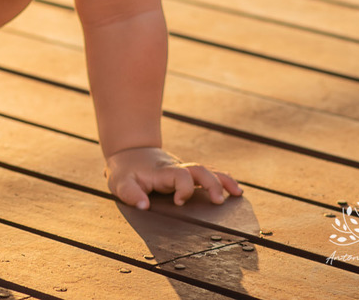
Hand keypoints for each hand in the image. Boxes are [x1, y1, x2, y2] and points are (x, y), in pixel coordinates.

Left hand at [106, 147, 241, 209]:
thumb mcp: (120, 182)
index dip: (183, 188)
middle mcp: (177, 168)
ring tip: (238, 195)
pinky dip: (223, 179)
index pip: (180, 175)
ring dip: (223, 181)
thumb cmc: (126, 170)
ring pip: (208, 170)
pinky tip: (236, 191)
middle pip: (199, 170)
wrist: (130, 151)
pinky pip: (209, 173)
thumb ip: (131, 194)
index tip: (178, 202)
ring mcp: (184, 169)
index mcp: (162, 172)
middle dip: (212, 184)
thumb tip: (143, 207)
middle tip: (219, 201)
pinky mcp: (188, 173)